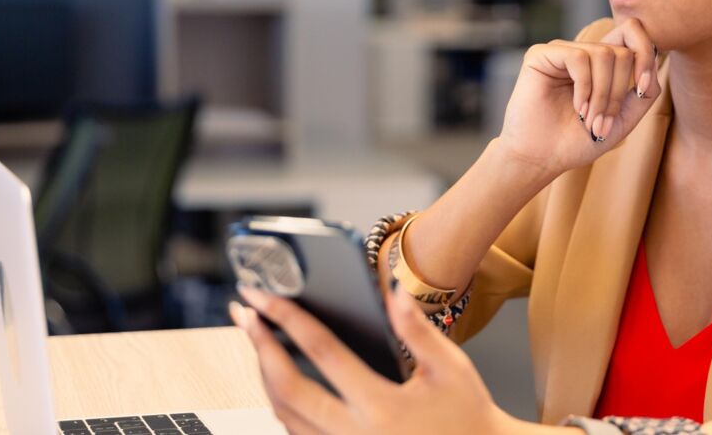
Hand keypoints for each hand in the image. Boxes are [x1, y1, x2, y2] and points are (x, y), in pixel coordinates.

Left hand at [231, 284, 532, 434]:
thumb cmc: (468, 415)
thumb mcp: (452, 368)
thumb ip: (418, 329)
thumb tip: (393, 290)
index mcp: (382, 407)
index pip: (322, 352)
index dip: (288, 319)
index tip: (263, 297)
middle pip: (287, 388)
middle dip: (259, 346)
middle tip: (244, 313)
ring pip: (284, 417)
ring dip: (264, 376)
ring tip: (258, 341)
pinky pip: (297, 434)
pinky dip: (282, 404)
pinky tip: (280, 380)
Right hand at [498, 18, 661, 176]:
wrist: (542, 159)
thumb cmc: (578, 142)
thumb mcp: (622, 120)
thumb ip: (643, 95)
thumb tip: (654, 66)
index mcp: (602, 64)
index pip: (633, 33)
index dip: (645, 55)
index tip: (641, 88)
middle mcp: (583, 52)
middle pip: (622, 51)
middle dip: (618, 92)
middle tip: (602, 122)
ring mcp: (562, 52)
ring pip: (604, 55)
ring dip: (602, 95)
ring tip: (588, 120)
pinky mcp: (541, 55)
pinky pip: (578, 58)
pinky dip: (584, 87)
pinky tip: (577, 107)